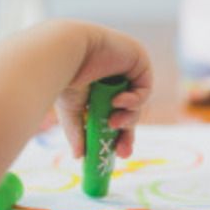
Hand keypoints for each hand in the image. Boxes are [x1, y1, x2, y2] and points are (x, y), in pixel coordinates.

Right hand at [54, 23, 151, 158]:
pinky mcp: (139, 60)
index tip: (117, 154)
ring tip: (114, 123)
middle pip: (129, 113)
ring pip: (137, 104)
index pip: (114, 115)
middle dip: (127, 133)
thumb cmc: (64, 76)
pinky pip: (145, 89)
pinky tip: (119, 101)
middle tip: (122, 152)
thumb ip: (78, 133)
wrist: (67, 51)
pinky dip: (134, 100)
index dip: (118, 135)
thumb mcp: (71, 112)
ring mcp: (127, 68)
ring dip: (128, 118)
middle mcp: (114, 78)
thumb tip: (78, 157)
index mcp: (98, 89)